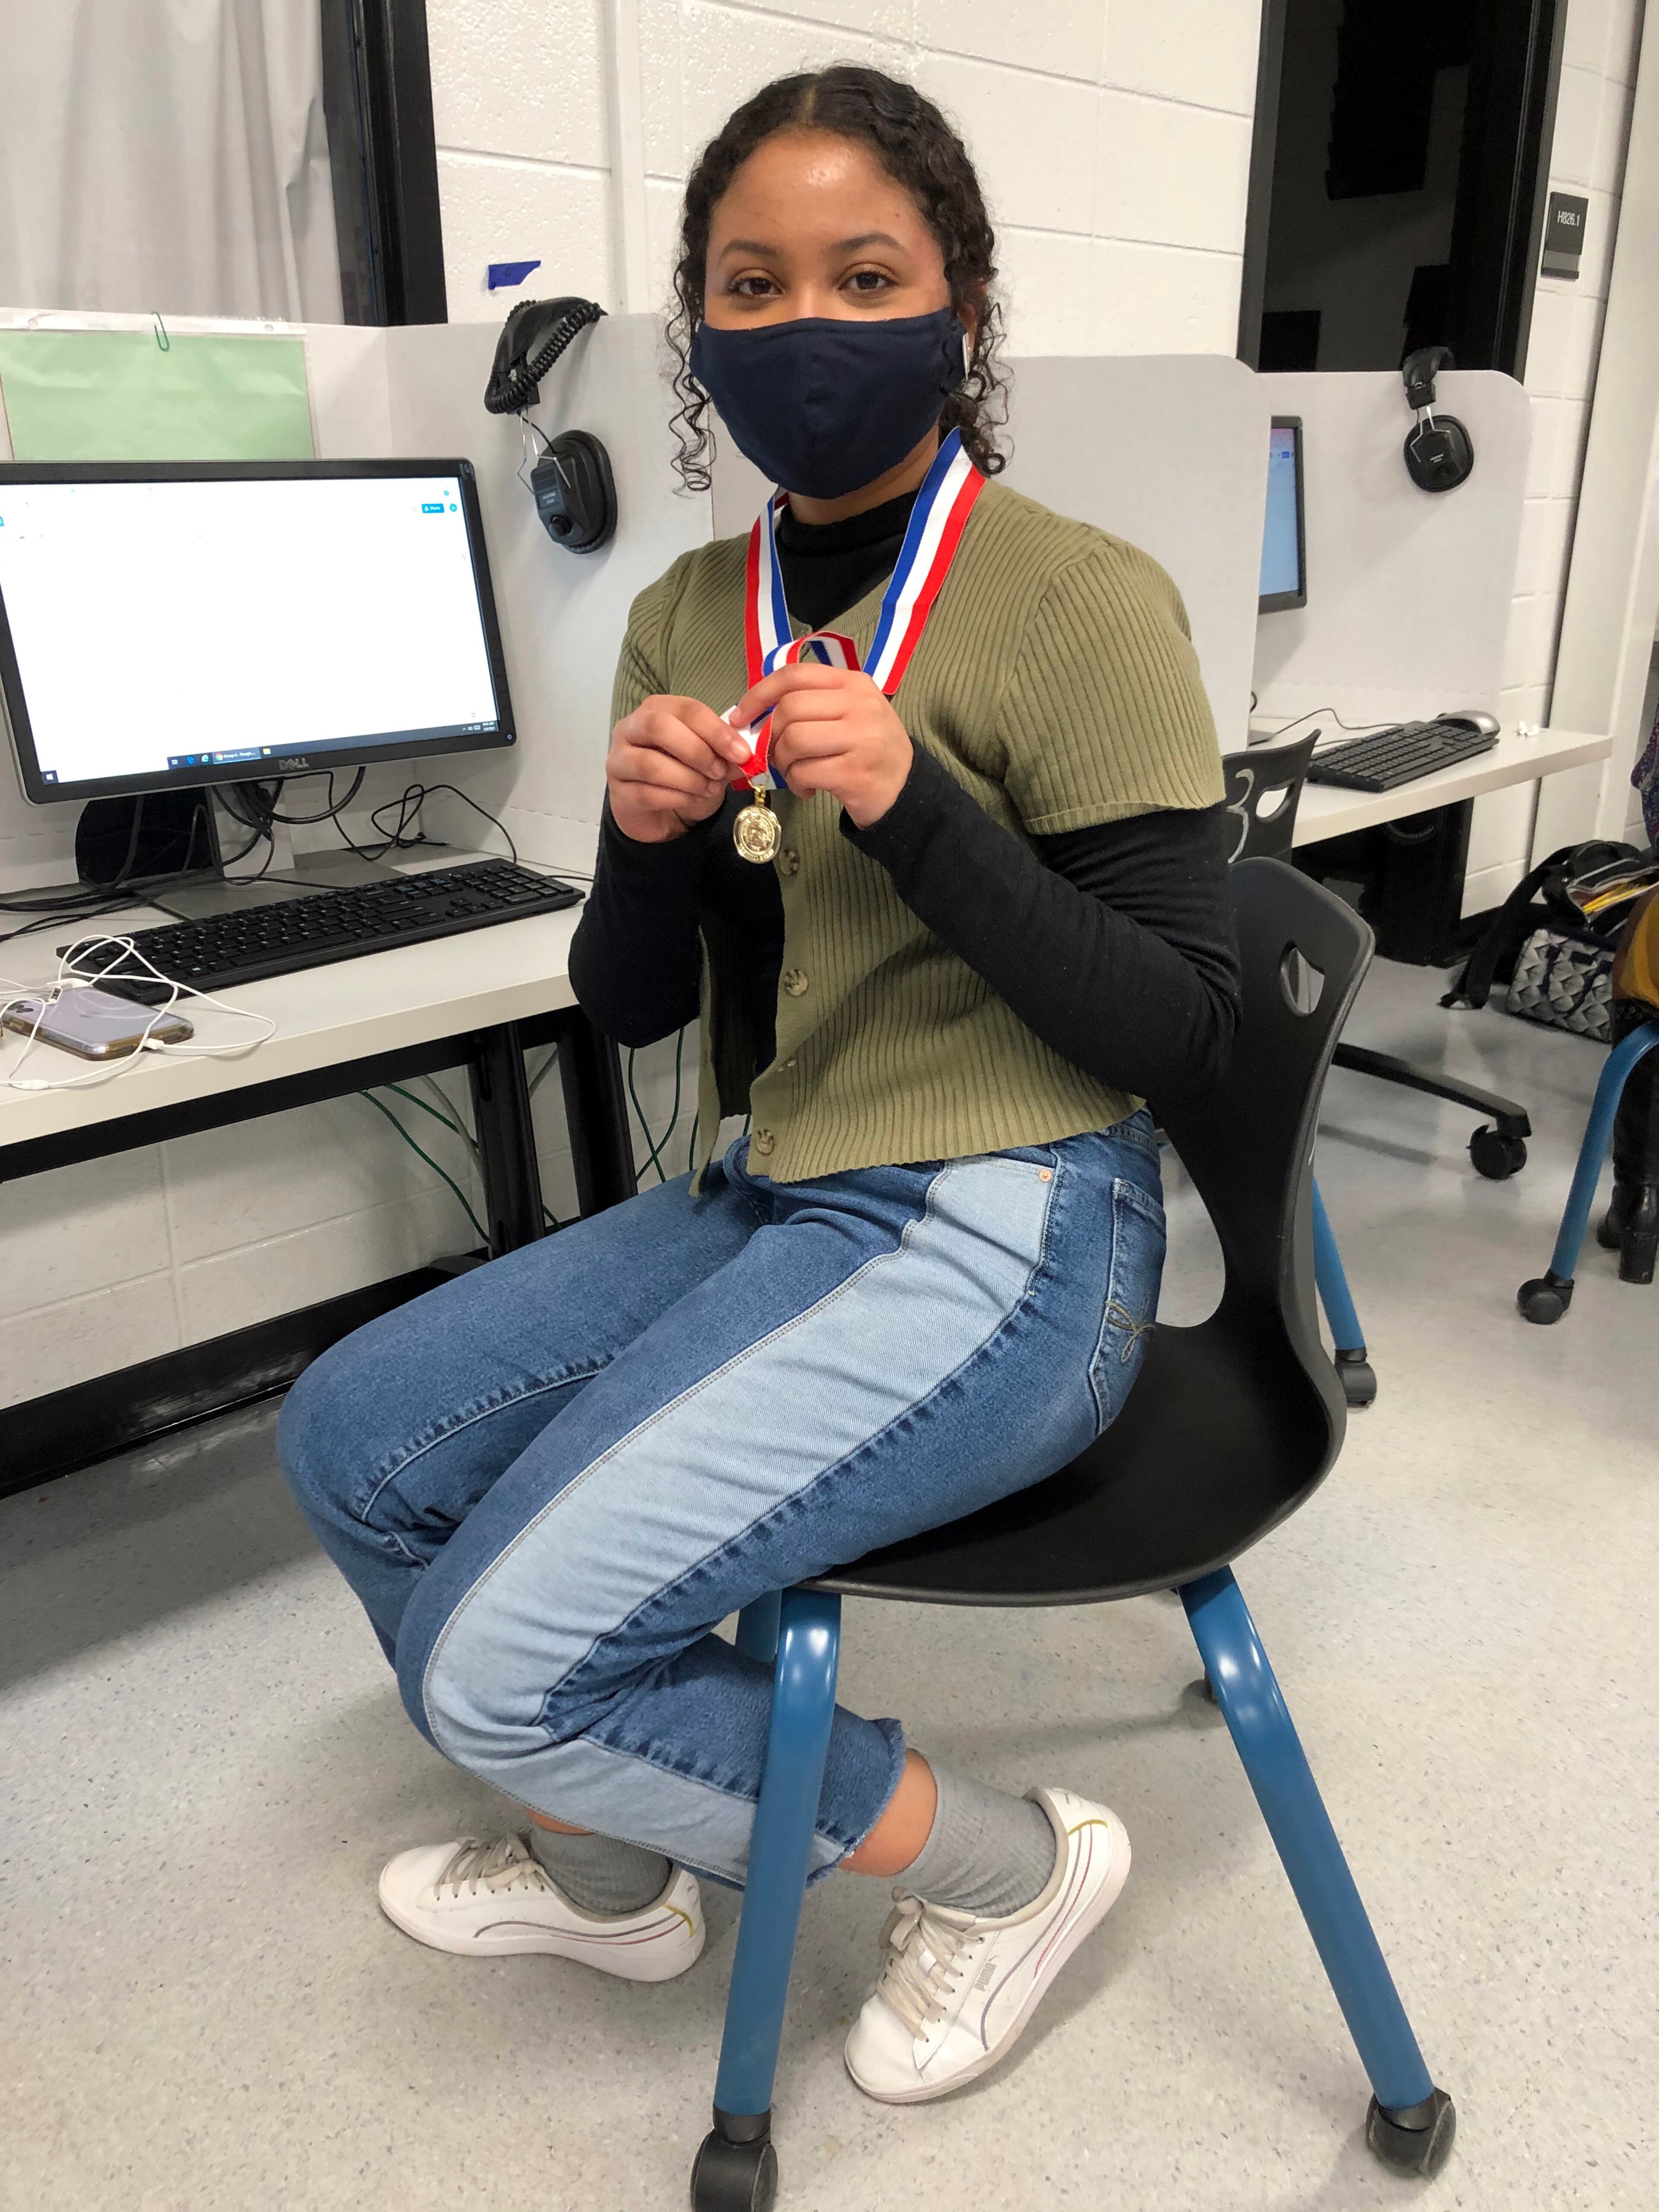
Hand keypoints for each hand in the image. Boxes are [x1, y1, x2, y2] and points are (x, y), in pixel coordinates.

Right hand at [606, 693, 751, 843]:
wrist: (661, 812)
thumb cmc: (684, 774)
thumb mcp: (709, 759)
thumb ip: (724, 753)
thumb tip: (745, 756)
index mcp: (656, 709)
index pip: (686, 709)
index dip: (716, 730)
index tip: (741, 753)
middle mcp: (630, 729)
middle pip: (659, 727)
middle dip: (697, 750)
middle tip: (720, 771)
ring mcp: (618, 761)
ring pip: (650, 764)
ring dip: (688, 779)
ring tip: (710, 789)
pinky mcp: (618, 794)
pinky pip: (646, 794)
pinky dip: (677, 798)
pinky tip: (693, 800)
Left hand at [732, 664, 912, 829]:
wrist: (905, 787)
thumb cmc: (868, 747)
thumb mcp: (849, 711)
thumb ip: (812, 703)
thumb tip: (756, 712)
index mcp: (853, 683)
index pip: (795, 675)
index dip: (759, 694)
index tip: (740, 716)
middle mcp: (859, 705)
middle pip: (790, 710)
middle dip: (773, 736)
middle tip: (778, 755)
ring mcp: (860, 738)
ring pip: (794, 741)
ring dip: (783, 762)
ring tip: (796, 773)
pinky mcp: (855, 772)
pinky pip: (805, 772)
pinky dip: (797, 783)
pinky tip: (808, 788)